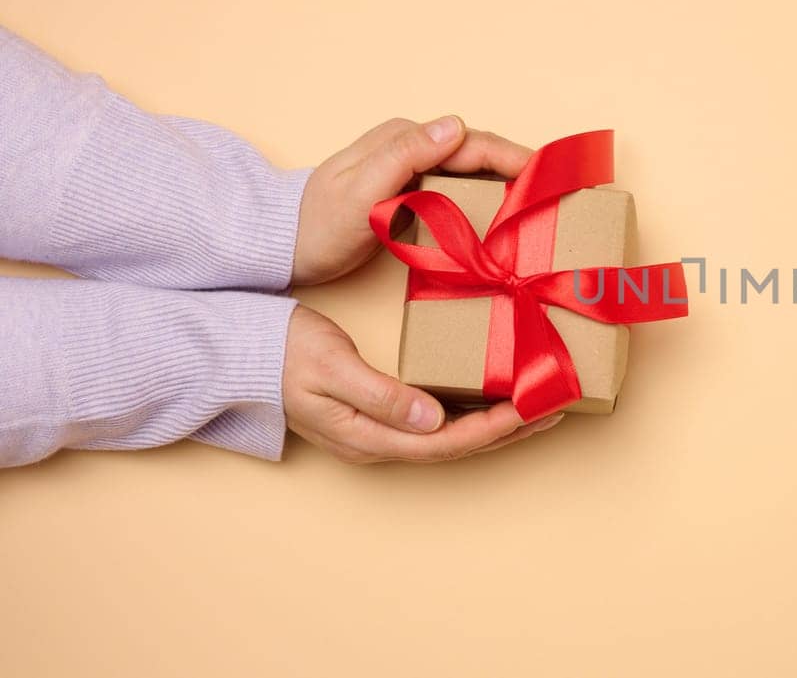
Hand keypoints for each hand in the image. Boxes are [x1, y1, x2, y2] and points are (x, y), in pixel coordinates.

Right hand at [283, 305, 561, 462]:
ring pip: (451, 438)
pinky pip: (438, 424)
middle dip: (510, 431)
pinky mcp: (379, 416)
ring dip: (496, 426)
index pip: (447, 442)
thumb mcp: (330, 367)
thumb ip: (380, 395)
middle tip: (555, 409)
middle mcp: (379, 444)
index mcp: (370, 437)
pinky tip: (493, 401)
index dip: (494, 428)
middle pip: (458, 446)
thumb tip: (432, 418)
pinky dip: (472, 414)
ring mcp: (378, 434)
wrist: (237, 354)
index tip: (532, 408)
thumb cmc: (280, 353)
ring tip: (538, 408)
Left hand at [292, 116, 534, 285]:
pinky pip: (459, 190)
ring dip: (507, 186)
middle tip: (557, 194)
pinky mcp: (412, 192)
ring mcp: (413, 169)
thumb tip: (455, 126)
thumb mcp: (361, 192)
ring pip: (473, 172)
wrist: (282, 246)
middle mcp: (412, 147)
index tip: (549, 176)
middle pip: (480, 155)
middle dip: (521, 170)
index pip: (473, 143)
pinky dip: (485, 200)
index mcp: (404, 139)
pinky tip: (502, 219)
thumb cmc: (318, 225)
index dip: (516, 157)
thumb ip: (405, 156)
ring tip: (541, 206)